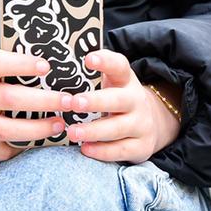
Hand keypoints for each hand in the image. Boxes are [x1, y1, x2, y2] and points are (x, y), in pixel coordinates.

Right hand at [0, 49, 67, 159]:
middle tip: (69, 101)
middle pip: (10, 99)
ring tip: (60, 125)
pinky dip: (19, 147)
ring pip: (6, 130)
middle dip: (44, 101)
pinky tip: (34, 142)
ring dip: (38, 129)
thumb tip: (52, 72)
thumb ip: (7, 71)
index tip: (46, 67)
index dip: (22, 64)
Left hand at [60, 51, 180, 163]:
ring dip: (93, 131)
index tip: (88, 59)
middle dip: (96, 102)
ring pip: (117, 128)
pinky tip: (85, 149)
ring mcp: (142, 125)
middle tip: (74, 103)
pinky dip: (102, 151)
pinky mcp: (142, 146)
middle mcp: (137, 101)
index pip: (119, 66)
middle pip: (118, 100)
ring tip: (72, 132)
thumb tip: (59, 65)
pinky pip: (121, 150)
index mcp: (126, 81)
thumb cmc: (117, 102)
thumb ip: (93, 76)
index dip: (105, 61)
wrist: (151, 125)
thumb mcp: (112, 84)